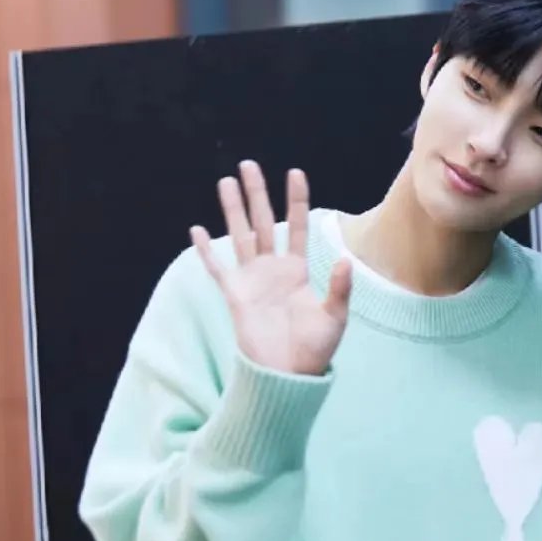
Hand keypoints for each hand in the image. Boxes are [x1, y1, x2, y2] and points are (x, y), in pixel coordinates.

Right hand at [190, 160, 352, 376]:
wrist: (287, 375)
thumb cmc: (314, 349)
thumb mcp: (334, 317)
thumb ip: (339, 288)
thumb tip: (345, 259)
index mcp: (297, 271)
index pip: (296, 227)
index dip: (295, 200)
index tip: (295, 172)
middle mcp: (272, 269)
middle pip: (263, 222)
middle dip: (256, 193)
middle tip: (248, 165)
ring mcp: (251, 280)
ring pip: (240, 235)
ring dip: (232, 209)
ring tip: (225, 181)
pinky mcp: (234, 295)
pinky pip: (217, 268)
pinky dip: (206, 251)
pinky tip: (196, 230)